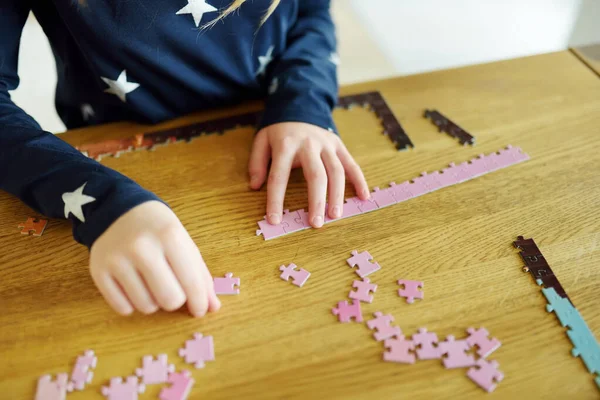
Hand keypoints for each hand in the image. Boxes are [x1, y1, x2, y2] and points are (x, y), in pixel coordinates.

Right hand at [89, 201, 220, 316]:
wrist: (119, 210)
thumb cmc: (158, 229)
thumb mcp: (184, 243)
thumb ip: (200, 275)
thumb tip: (212, 308)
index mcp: (170, 236)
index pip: (191, 283)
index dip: (199, 302)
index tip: (200, 310)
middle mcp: (142, 248)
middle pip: (169, 300)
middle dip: (176, 301)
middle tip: (173, 290)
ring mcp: (117, 260)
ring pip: (146, 307)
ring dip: (154, 302)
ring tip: (151, 284)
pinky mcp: (98, 271)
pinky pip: (123, 308)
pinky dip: (132, 304)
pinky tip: (134, 287)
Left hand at [248, 122, 368, 226]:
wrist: (300, 105)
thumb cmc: (279, 131)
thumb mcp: (261, 140)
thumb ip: (256, 162)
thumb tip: (255, 186)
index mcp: (285, 145)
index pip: (279, 176)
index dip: (276, 200)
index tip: (274, 220)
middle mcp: (308, 145)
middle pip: (315, 175)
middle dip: (316, 201)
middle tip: (316, 223)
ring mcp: (326, 144)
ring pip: (336, 171)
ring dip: (337, 195)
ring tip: (335, 215)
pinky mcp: (339, 145)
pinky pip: (351, 164)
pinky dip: (359, 180)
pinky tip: (364, 197)